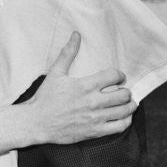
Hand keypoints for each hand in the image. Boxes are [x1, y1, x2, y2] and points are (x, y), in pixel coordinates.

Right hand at [0, 33, 135, 152]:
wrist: (36, 123)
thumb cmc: (45, 98)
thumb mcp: (55, 73)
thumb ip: (68, 53)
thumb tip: (76, 35)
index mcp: (85, 85)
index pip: (113, 76)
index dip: (120, 75)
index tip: (119, 77)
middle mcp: (93, 102)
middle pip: (123, 94)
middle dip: (126, 91)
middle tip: (123, 91)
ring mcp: (95, 118)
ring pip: (124, 111)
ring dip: (130, 105)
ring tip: (128, 103)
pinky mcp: (95, 131)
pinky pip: (119, 127)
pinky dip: (125, 121)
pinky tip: (123, 117)